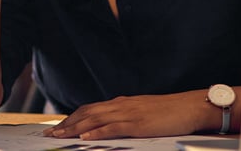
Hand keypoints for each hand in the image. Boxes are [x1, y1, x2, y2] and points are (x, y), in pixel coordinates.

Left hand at [42, 92, 208, 139]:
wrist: (190, 106)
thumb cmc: (170, 112)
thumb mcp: (143, 112)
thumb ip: (126, 116)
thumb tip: (111, 124)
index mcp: (122, 103)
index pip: (90, 109)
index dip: (72, 118)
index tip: (58, 127)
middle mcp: (121, 105)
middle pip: (87, 113)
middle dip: (67, 123)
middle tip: (51, 134)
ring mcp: (129, 113)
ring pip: (95, 119)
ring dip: (75, 128)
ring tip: (60, 136)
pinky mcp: (137, 124)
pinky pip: (112, 128)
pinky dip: (96, 132)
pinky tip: (85, 137)